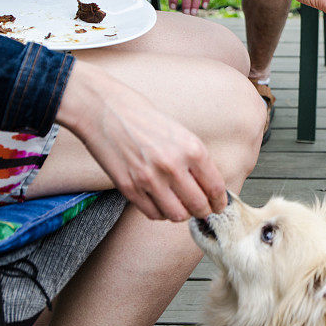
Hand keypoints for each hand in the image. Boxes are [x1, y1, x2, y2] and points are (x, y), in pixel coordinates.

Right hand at [56, 61, 226, 221]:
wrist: (105, 110)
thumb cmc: (144, 117)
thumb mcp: (180, 132)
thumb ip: (195, 159)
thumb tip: (208, 185)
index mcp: (191, 148)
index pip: (215, 187)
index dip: (219, 201)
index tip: (219, 205)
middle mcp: (173, 166)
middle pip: (198, 206)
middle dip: (204, 211)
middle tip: (203, 210)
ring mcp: (150, 179)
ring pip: (177, 215)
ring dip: (181, 213)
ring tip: (180, 205)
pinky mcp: (129, 188)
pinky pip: (153, 214)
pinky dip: (160, 213)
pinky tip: (161, 203)